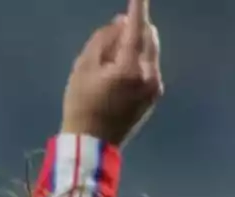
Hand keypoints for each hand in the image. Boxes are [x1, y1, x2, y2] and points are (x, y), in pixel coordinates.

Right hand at [61, 0, 162, 145]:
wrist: (91, 144)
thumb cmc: (80, 106)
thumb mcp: (82, 69)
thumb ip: (102, 41)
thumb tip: (120, 23)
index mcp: (130, 68)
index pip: (136, 28)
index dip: (138, 8)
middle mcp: (149, 75)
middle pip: (149, 38)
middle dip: (137, 27)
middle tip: (118, 27)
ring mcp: (154, 87)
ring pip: (151, 52)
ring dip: (138, 43)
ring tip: (116, 49)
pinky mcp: (153, 97)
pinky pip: (150, 68)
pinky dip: (140, 60)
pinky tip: (122, 70)